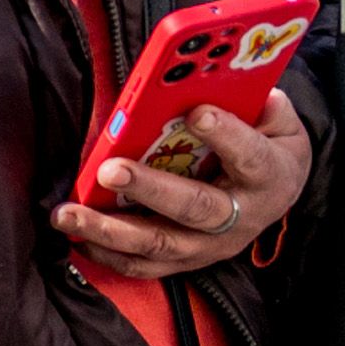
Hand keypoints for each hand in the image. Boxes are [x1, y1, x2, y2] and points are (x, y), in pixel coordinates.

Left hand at [57, 90, 309, 280]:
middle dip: (148, 188)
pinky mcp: (185, 261)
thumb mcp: (276, 120)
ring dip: (108, 229)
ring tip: (67, 214)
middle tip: (109, 170)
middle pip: (194, 207)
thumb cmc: (268, 147)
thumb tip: (221, 80)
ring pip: (158, 243)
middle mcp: (242, 217)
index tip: (197, 113)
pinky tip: (75, 236)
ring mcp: (211, 245)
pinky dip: (106, 254)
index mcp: (270, 175)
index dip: (226, 135)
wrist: (277, 194)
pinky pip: (143, 265)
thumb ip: (257, 102)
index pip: (250, 156)